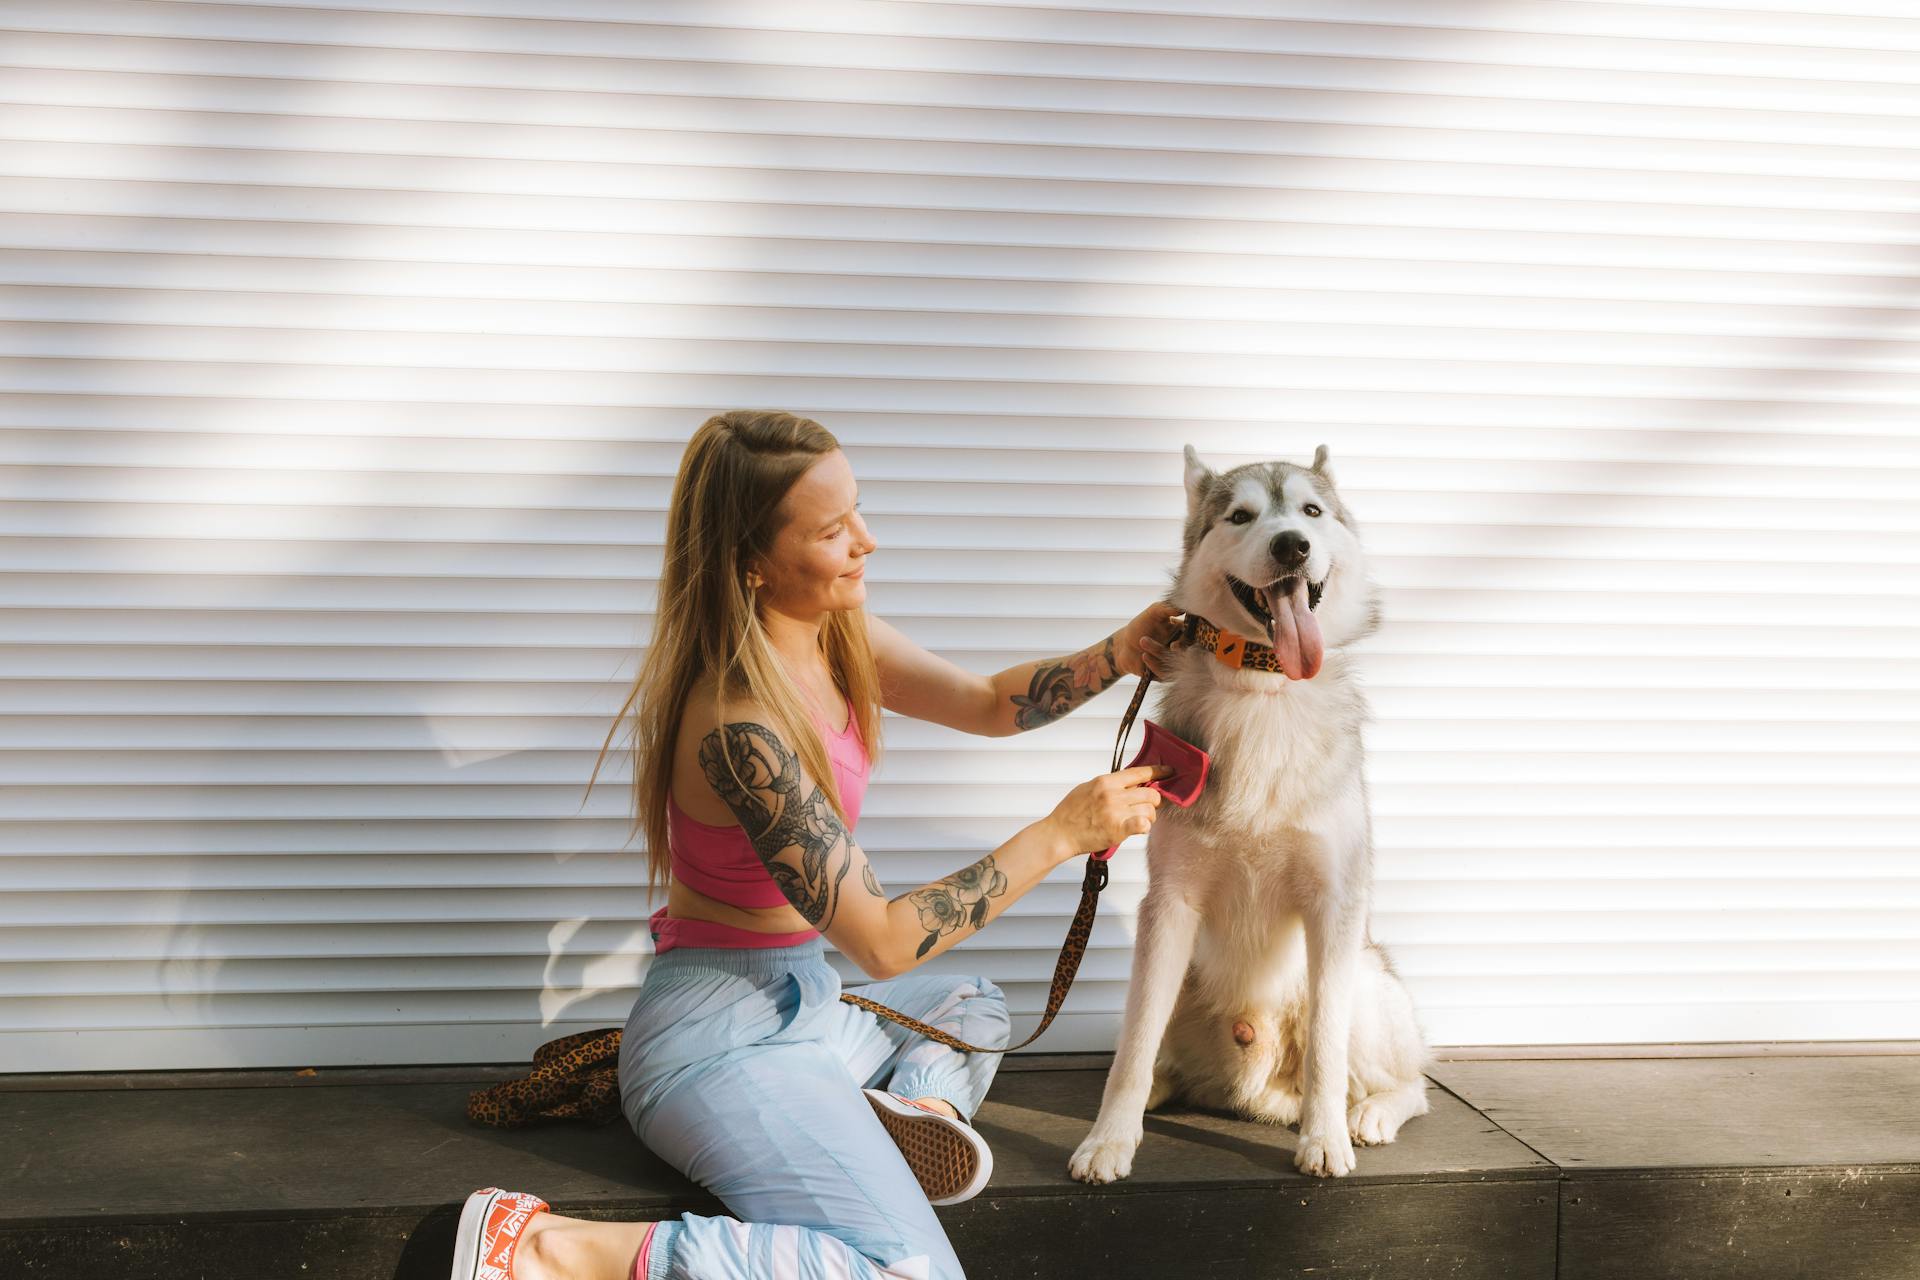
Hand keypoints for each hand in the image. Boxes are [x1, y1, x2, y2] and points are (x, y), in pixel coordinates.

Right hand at [1043, 764, 1170, 858]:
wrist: (1059, 833)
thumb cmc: (1071, 812)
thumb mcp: (1088, 788)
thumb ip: (1109, 785)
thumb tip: (1129, 783)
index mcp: (1106, 781)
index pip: (1139, 773)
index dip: (1158, 772)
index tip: (1169, 772)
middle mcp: (1113, 795)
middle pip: (1150, 794)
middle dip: (1154, 801)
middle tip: (1148, 807)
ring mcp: (1116, 812)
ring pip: (1150, 810)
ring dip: (1148, 817)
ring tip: (1138, 821)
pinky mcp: (1117, 830)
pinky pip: (1143, 825)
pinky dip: (1145, 827)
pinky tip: (1139, 828)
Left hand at [1114, 601, 1186, 679]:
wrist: (1123, 645)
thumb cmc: (1139, 626)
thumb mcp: (1153, 613)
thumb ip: (1167, 607)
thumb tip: (1184, 606)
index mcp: (1183, 632)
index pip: (1195, 636)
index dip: (1190, 638)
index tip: (1180, 637)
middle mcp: (1182, 648)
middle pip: (1189, 651)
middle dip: (1180, 648)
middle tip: (1171, 645)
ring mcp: (1174, 662)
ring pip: (1176, 663)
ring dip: (1159, 652)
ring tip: (1142, 642)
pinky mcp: (1165, 674)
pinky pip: (1166, 674)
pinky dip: (1155, 665)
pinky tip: (1144, 656)